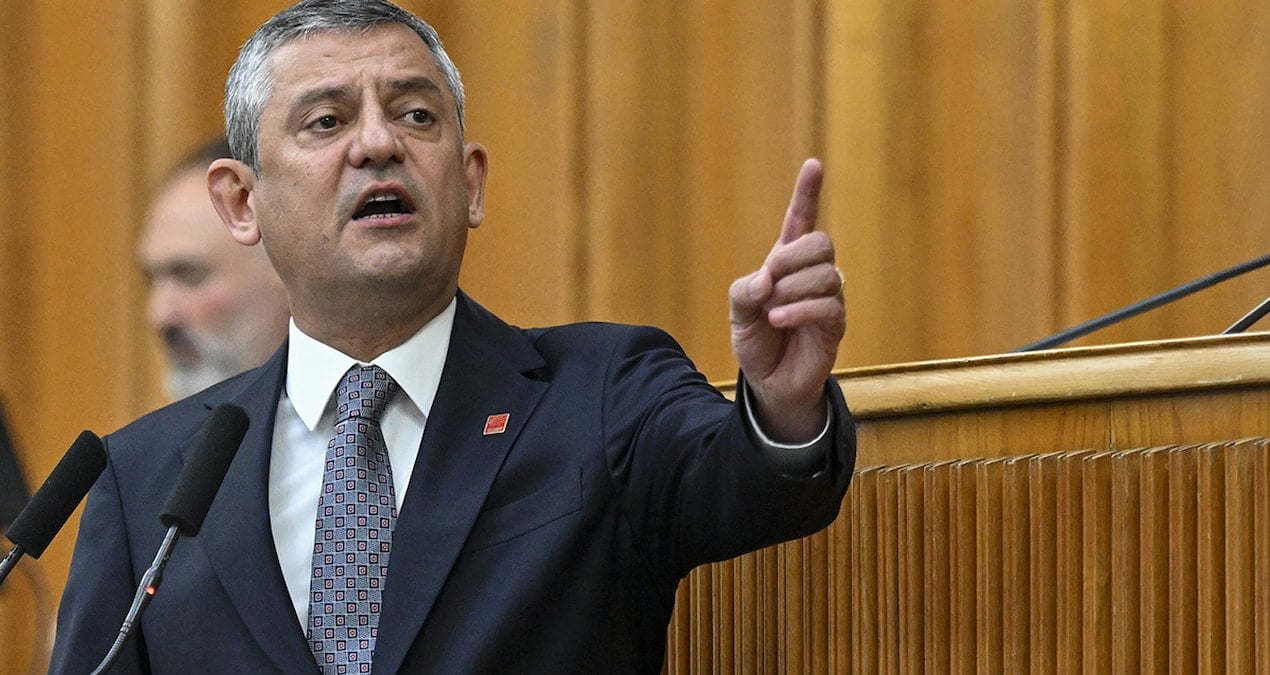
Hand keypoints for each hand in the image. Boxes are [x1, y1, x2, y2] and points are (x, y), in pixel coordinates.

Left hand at [729, 158, 844, 441]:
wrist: (768, 381)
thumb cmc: (757, 340)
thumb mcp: (738, 311)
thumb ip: (745, 289)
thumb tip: (767, 279)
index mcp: (787, 262)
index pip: (801, 219)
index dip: (808, 192)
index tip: (813, 164)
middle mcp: (812, 275)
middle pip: (822, 242)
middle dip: (793, 256)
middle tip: (770, 280)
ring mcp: (828, 299)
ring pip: (827, 273)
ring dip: (793, 289)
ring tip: (772, 312)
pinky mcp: (835, 325)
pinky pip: (827, 305)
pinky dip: (799, 310)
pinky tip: (779, 319)